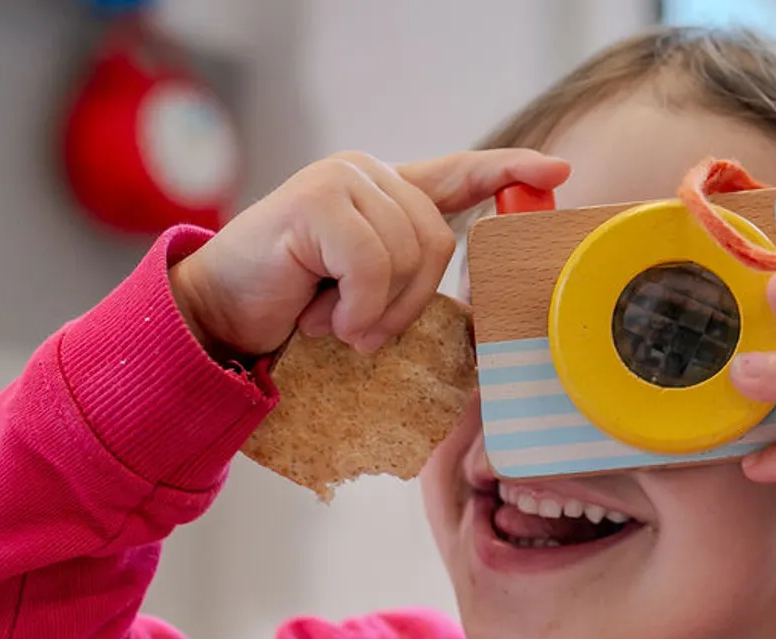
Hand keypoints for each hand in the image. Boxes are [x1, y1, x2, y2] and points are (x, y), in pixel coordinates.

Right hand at [170, 149, 570, 356]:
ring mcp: (341, 180)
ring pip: (408, 254)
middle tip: (364, 330)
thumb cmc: (293, 306)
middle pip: (439, 239)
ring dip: (378, 311)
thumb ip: (407, 275)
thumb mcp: (364, 291)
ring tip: (338, 323)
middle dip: (411, 300)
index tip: (556, 172)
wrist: (220, 314)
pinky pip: (372, 264)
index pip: (458, 172)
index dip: (508, 170)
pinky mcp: (318, 201)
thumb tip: (468, 299)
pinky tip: (324, 319)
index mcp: (385, 192)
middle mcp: (367, 174)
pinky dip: (357, 307)